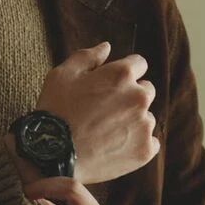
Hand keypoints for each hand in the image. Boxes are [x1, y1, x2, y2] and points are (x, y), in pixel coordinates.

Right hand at [35, 41, 159, 183]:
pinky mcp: (144, 150)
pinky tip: (116, 147)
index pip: (139, 63)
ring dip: (133, 121)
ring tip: (107, 132)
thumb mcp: (62, 75)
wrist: (53, 157)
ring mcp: (144, 125)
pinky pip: (151, 143)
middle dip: (130, 96)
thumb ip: (87, 57)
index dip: (123, 73)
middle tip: (106, 110)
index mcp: (122, 74)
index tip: (110, 85)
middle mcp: (139, 97)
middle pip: (146, 90)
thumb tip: (107, 47)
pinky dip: (137, 144)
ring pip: (146, 118)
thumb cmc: (55, 112)